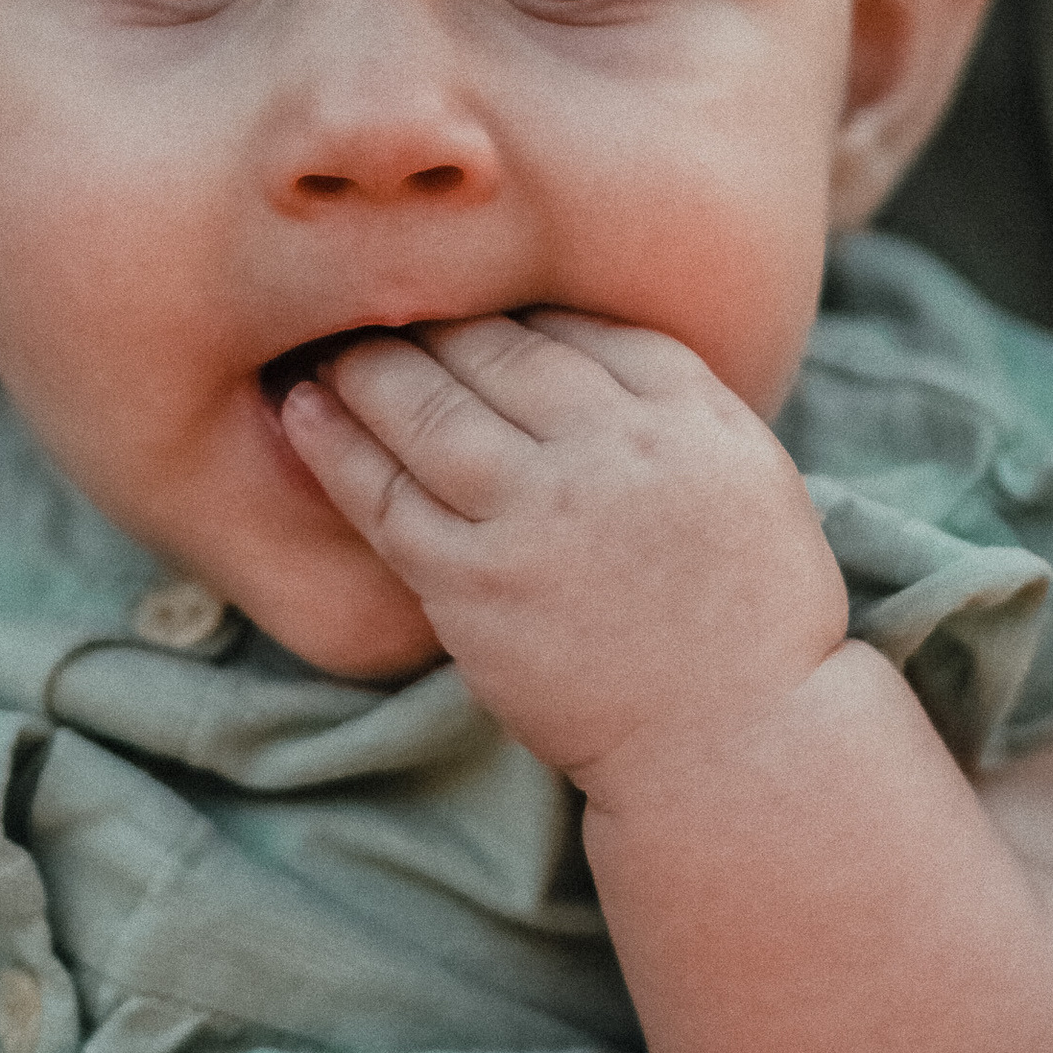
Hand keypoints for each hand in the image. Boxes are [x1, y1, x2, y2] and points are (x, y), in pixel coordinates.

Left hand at [280, 311, 845, 799]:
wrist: (738, 747)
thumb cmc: (749, 613)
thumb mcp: (746, 473)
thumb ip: (666, 401)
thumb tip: (563, 335)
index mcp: (689, 412)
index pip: (571, 323)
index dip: (503, 309)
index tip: (459, 305)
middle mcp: (611, 447)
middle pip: (490, 351)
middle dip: (426, 323)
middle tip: (371, 305)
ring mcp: (538, 515)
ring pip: (425, 410)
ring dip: (365, 369)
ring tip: (326, 350)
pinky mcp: (476, 585)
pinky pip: (386, 498)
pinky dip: (335, 447)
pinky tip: (303, 410)